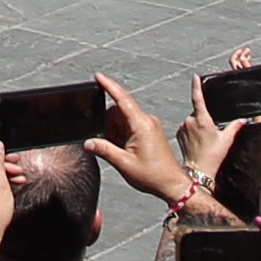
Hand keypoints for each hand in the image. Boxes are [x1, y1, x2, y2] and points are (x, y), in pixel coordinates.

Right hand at [96, 76, 192, 207]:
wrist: (172, 184)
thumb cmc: (153, 175)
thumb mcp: (124, 164)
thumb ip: (104, 150)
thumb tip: (88, 143)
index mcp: (142, 125)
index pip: (122, 99)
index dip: (109, 86)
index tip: (98, 76)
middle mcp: (147, 121)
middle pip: (119, 112)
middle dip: (109, 125)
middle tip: (109, 144)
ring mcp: (150, 125)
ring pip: (124, 119)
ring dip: (116, 131)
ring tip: (120, 151)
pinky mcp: (151, 131)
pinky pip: (131, 126)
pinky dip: (123, 135)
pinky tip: (125, 150)